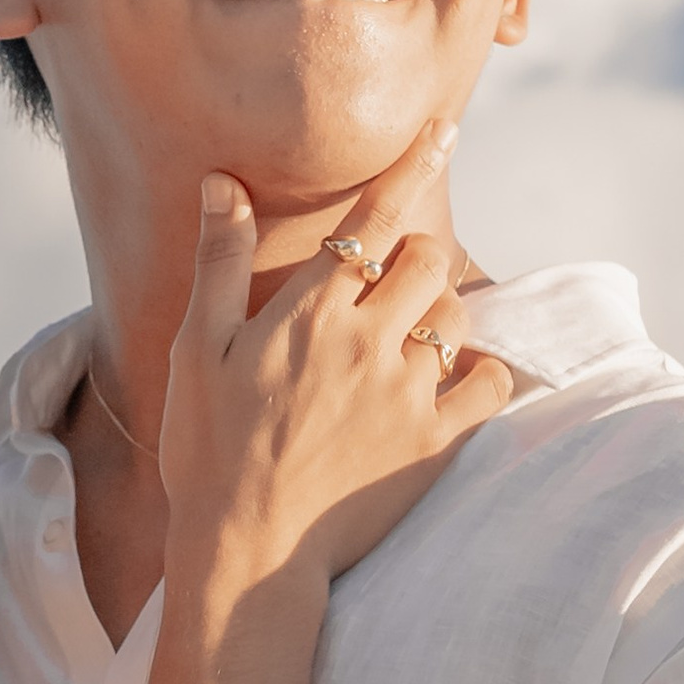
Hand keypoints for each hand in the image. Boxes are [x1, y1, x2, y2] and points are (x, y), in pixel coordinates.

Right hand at [156, 118, 511, 594]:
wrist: (245, 551)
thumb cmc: (209, 450)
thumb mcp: (196, 351)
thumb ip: (220, 262)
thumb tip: (222, 182)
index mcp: (309, 313)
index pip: (374, 219)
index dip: (413, 168)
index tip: (444, 132)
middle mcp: (366, 343)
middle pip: (428, 261)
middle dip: (417, 257)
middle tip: (394, 283)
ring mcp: (405, 394)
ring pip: (456, 319)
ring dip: (441, 314)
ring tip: (412, 339)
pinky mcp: (434, 444)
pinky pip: (487, 386)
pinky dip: (483, 374)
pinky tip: (461, 381)